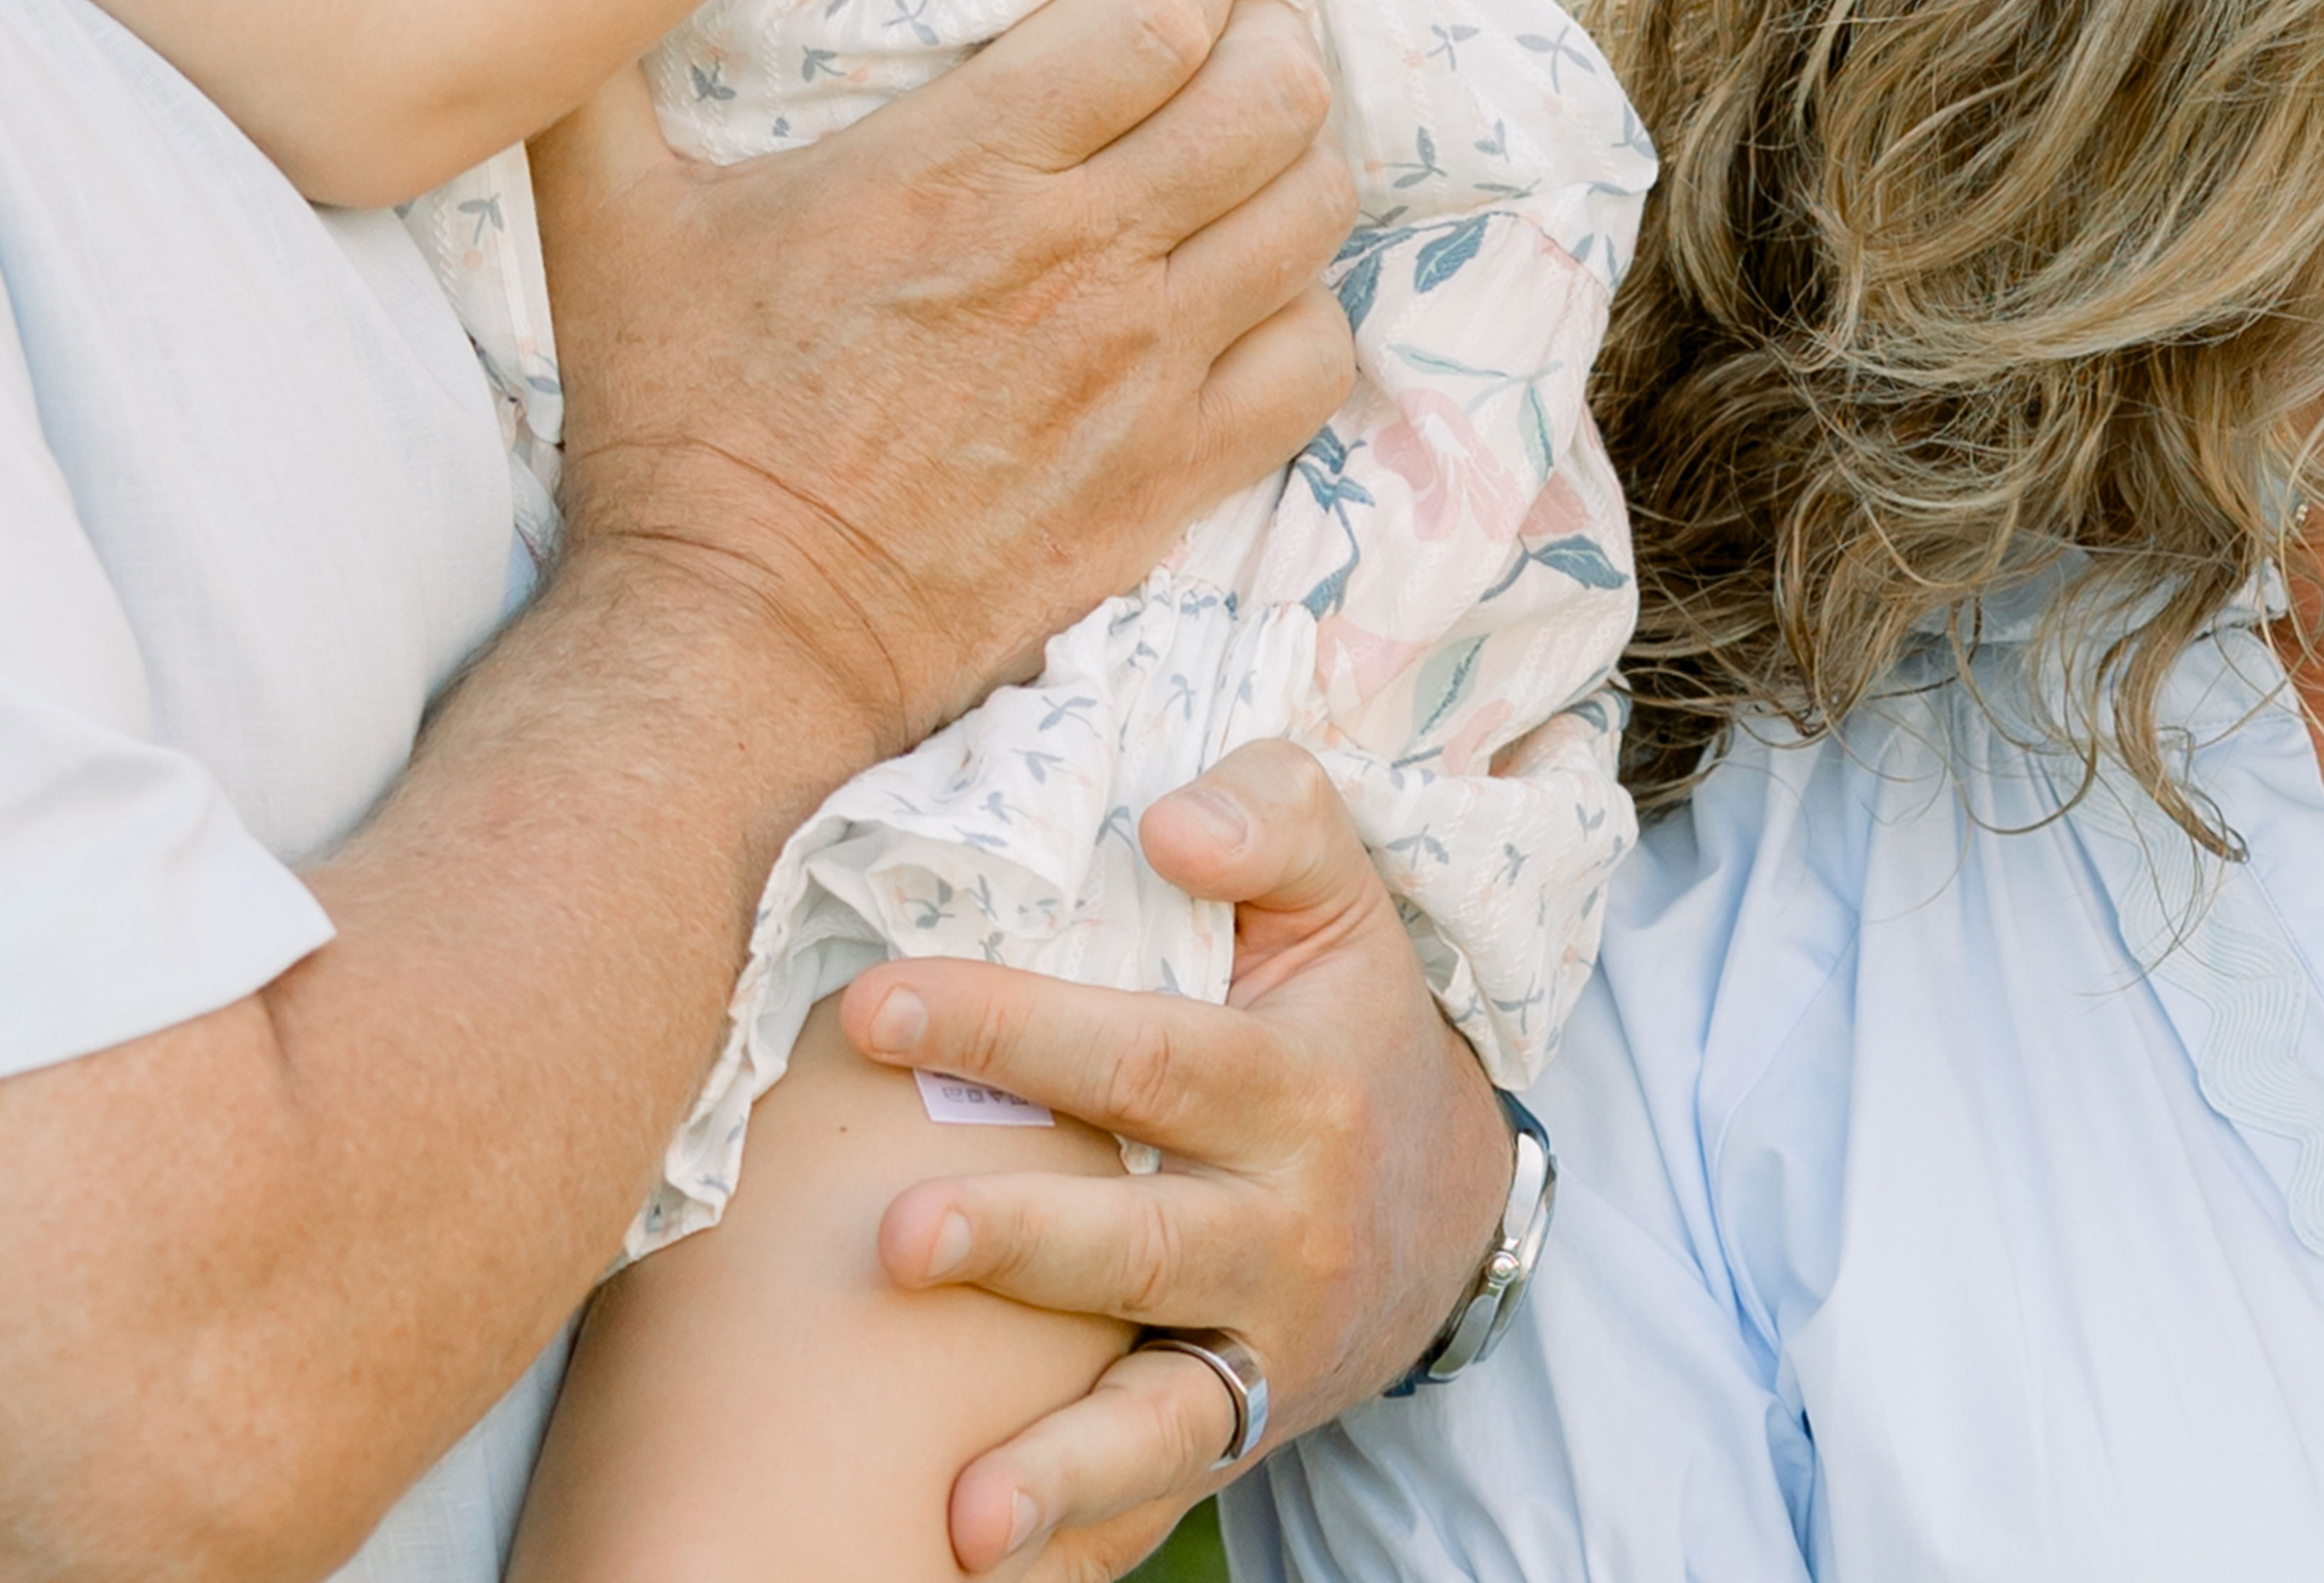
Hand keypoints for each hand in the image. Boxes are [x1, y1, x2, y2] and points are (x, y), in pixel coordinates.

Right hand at [527, 0, 1356, 750]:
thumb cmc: (676, 422)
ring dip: (1295, 164)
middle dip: (1270, 43)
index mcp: (968, 168)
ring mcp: (1144, 370)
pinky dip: (1303, 312)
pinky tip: (1250, 296)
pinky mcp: (1172, 472)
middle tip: (1228, 47)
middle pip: (1275, 96)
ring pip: (1310, 213)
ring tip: (1247, 157)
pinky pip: (1312, 360)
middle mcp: (1084, 257)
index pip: (1168, 16)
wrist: (740, 631)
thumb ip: (593, 72)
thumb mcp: (607, 222)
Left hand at [834, 745, 1508, 1580]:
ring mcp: (1262, 1344)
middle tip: (896, 1236)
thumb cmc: (1344, 1023)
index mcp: (1292, 1085)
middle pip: (1143, 1237)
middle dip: (1021, 1240)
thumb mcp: (1344, 902)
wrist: (1451, 1206)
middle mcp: (1282, 1227)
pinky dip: (1085, 1534)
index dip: (1010, 1026)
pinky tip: (987, 1559)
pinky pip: (1163, 1491)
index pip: (1142, 1053)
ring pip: (1165, 1410)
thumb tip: (1171, 820)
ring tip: (967, 1506)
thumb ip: (1276, 816)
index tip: (872, 1002)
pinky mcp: (1239, 1427)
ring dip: (1064, 1462)